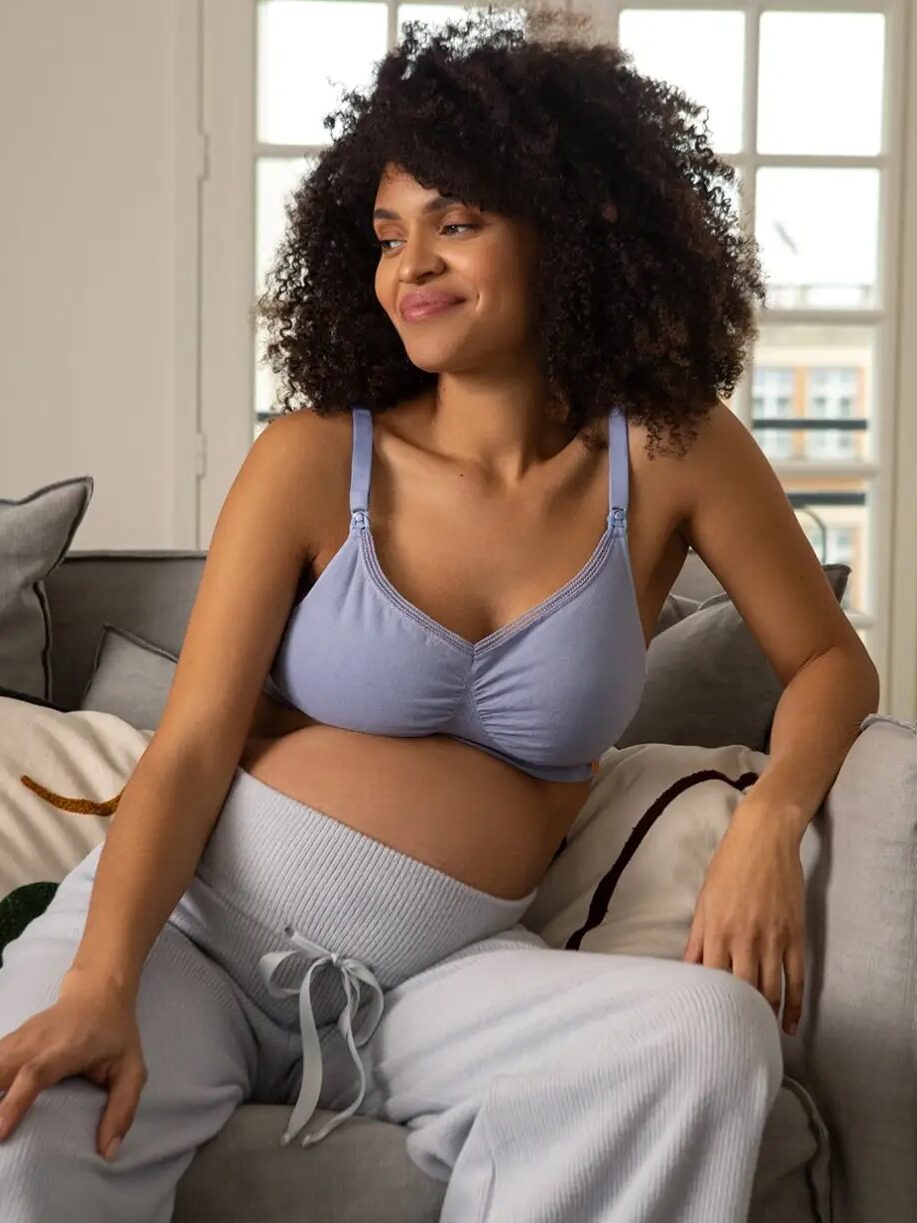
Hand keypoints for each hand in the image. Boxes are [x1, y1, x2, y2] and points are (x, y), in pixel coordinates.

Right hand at [0, 967, 146, 1158]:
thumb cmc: (115, 1033)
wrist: (98, 991)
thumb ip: (123, 1109)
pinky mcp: (10, 1040)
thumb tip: (107, 1152)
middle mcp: (36, 1042)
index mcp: (65, 1049)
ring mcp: (20, 1038)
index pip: (34, 1074)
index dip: (15, 1102)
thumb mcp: (131, 1069)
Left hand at [683, 801, 805, 1034]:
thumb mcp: (704, 901)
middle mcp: (745, 940)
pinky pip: (796, 979)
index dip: (710, 1005)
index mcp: (717, 931)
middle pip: (742, 991)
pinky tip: (788, 1025)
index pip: (711, 981)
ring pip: (770, 990)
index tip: (706, 1023)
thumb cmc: (728, 867)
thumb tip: (687, 972)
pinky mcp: (795, 936)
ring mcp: (773, 940)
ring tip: (757, 1035)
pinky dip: (794, 1006)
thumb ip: (696, 939)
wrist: (764, 839)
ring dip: (764, 1017)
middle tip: (733, 1038)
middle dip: (738, 1017)